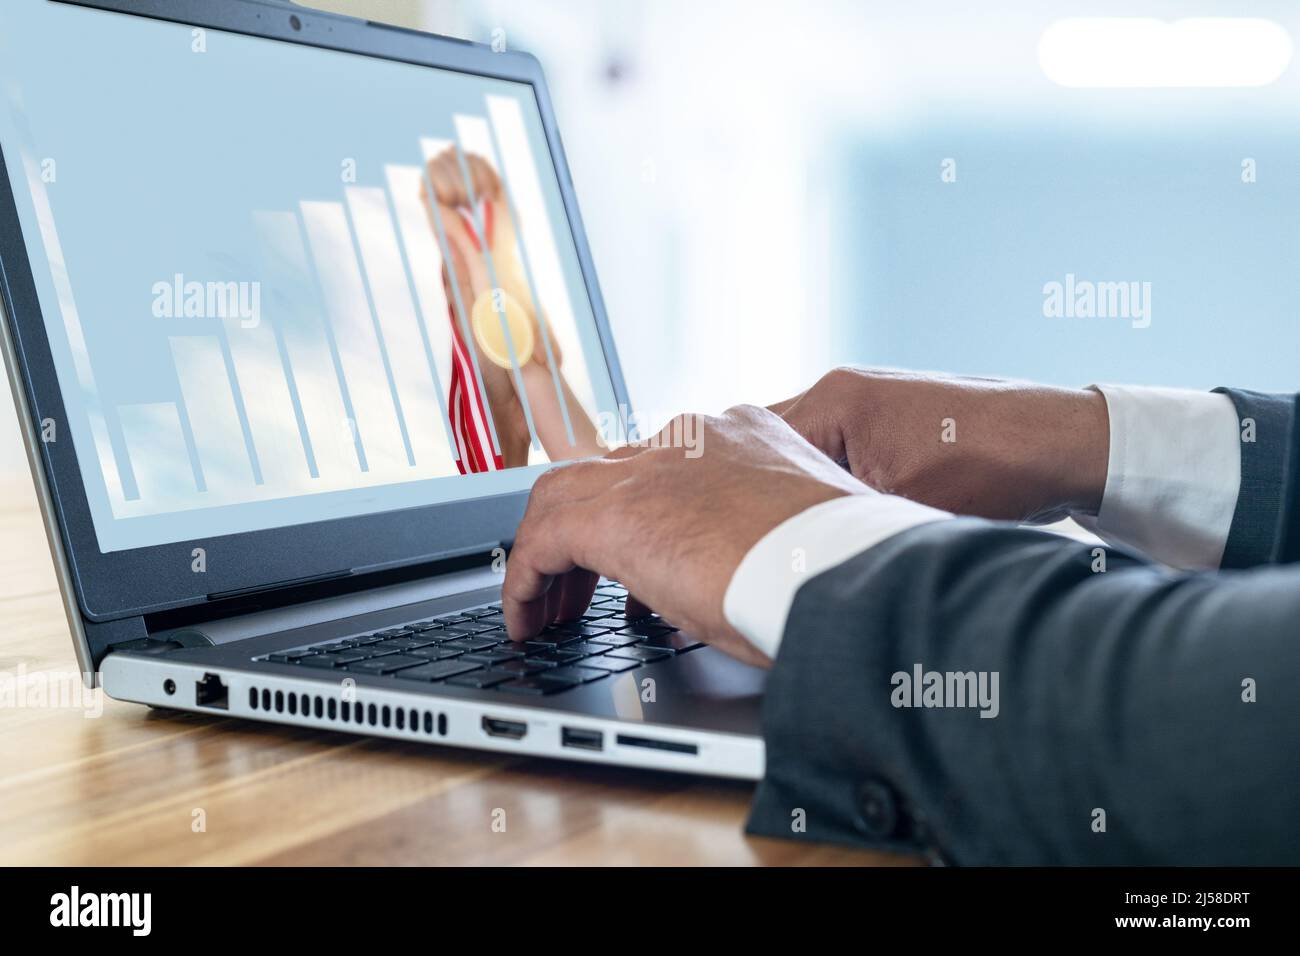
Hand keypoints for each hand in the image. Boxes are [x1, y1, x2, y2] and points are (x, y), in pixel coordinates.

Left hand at [501, 405, 866, 666]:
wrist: (846, 573)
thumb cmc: (842, 568)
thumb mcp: (792, 538)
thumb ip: (753, 537)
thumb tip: (726, 577)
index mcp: (742, 437)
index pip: (661, 463)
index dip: (636, 511)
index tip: (632, 559)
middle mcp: (691, 438)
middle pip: (605, 472)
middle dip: (581, 529)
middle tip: (577, 586)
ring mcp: (650, 466)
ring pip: (562, 495)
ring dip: (546, 554)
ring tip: (544, 609)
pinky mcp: (615, 513)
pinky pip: (542, 539)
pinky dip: (526, 581)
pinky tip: (528, 620)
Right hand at [770, 367, 1109, 521]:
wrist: (1059, 443)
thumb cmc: (988, 468)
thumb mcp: (897, 507)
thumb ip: (833, 520)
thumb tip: (791, 554)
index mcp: (833, 400)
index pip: (750, 449)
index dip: (742, 500)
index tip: (741, 541)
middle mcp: (843, 390)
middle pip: (772, 449)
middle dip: (769, 496)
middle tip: (764, 542)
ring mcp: (868, 402)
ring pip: (806, 456)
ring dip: (804, 493)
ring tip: (807, 535)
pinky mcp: (891, 421)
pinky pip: (838, 454)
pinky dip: (835, 485)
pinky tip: (846, 520)